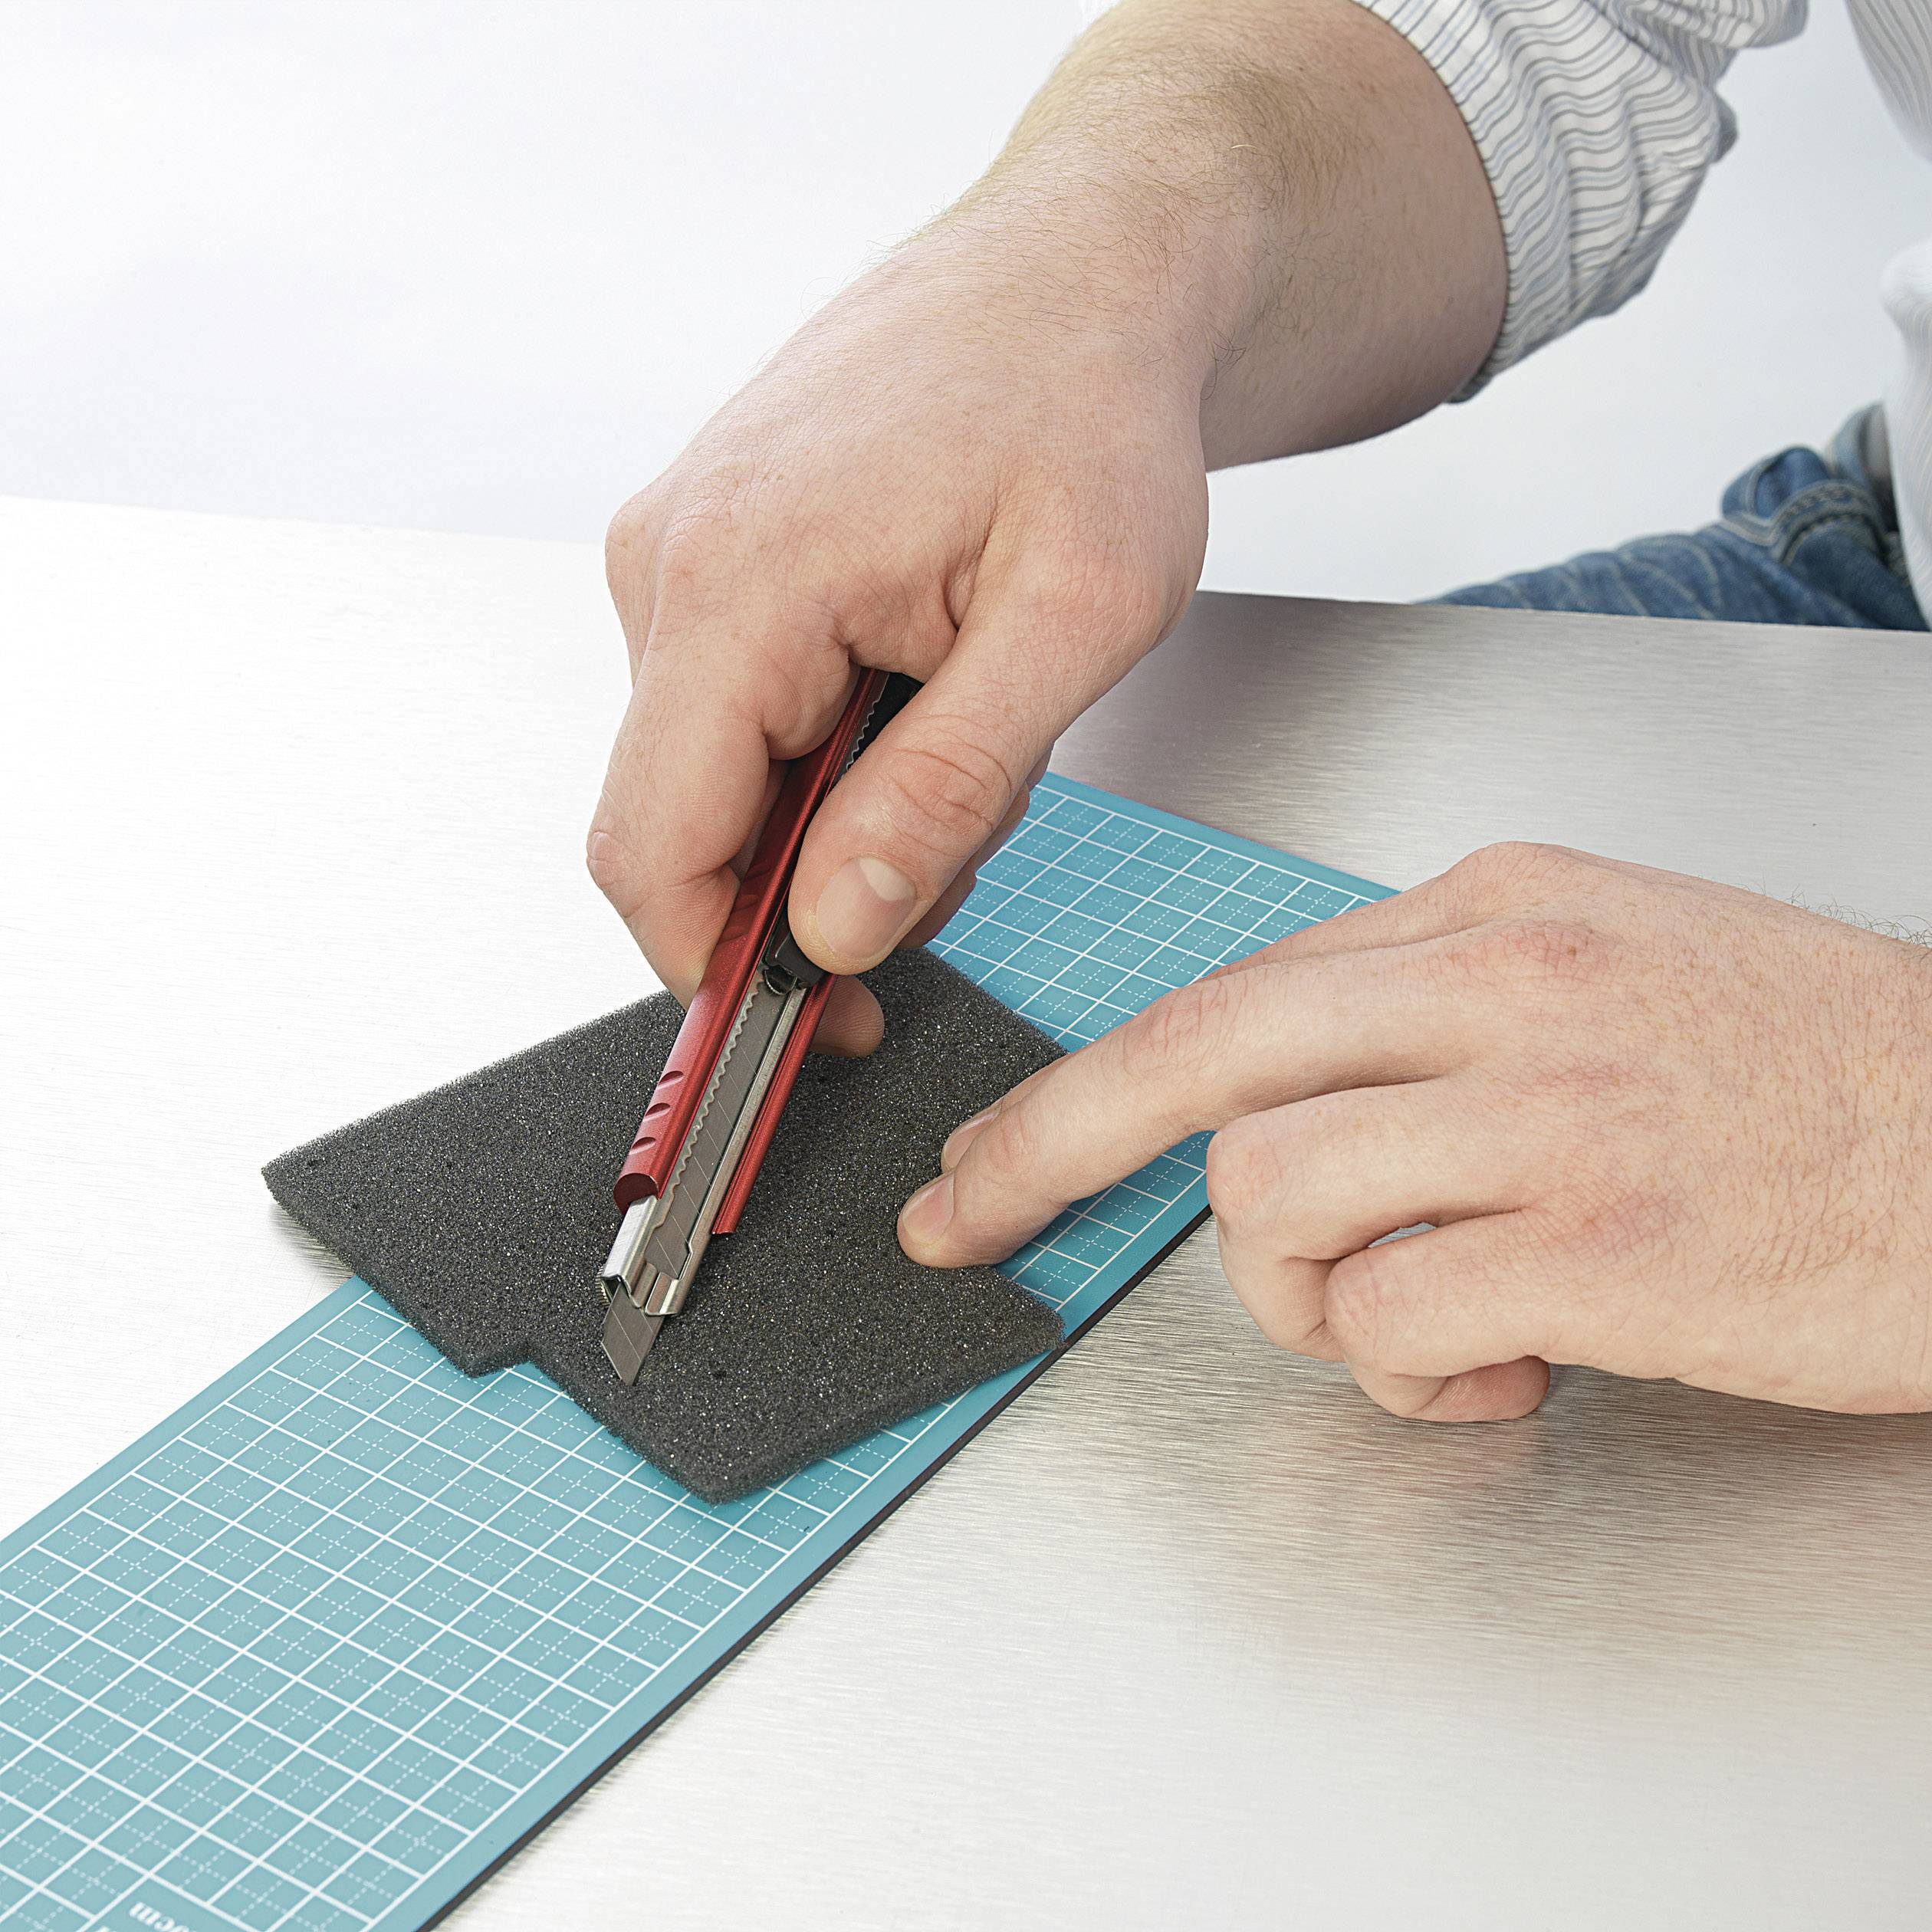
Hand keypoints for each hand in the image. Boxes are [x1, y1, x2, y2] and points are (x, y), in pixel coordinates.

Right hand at [586, 224, 1209, 1051]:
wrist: (1080, 269)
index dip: (719, 975)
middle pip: (685, 823)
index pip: (652, 849)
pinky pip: (738, 709)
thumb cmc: (1092, 406)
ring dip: (845, 805)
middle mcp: (669, 561)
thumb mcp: (1073, 619)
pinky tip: (926, 682)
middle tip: (971, 829)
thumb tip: (835, 927)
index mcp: (738, 580)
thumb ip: (946, 787)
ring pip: (722, 774)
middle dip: (821, 880)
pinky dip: (833, 744)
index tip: (819, 1030)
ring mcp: (677, 552)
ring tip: (970, 717)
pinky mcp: (708, 554)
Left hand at [899, 842, 1931, 1420]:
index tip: (1002, 1153)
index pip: (1231, 989)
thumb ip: (1431, 1018)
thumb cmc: (1807, 1069)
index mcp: (1493, 906)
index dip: (1089, 1081)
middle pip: (1198, 1055)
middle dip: (1049, 1147)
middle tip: (971, 1219)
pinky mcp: (1601, 1239)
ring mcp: (1551, 1109)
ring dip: (1302, 1296)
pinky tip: (1505, 1363)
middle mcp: (1503, 985)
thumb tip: (1278, 1109)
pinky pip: (1396, 1319)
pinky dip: (1414, 1371)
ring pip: (1275, 1200)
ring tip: (1409, 1318)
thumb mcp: (1606, 966)